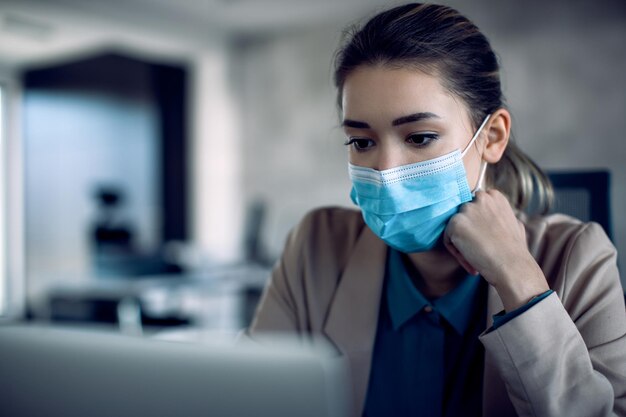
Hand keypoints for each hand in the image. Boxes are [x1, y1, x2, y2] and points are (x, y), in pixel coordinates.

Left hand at [443, 189, 548, 310]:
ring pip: (455, 228)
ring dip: (461, 243)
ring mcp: (467, 209)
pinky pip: (448, 239)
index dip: (477, 225)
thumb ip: (501, 216)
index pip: (474, 206)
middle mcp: (480, 198)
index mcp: (494, 196)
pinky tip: (471, 260)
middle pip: (463, 216)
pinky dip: (456, 252)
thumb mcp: (514, 224)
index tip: (484, 239)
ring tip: (477, 257)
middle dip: (468, 233)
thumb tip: (498, 217)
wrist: (512, 266)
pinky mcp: (456, 223)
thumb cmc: (515, 250)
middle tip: (480, 250)